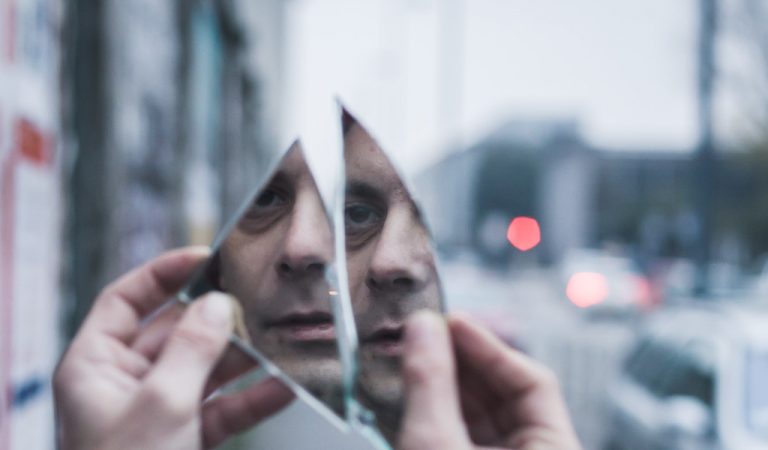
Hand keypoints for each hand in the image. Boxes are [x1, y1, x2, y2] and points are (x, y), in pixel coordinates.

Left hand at [54, 247, 293, 449]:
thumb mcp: (162, 403)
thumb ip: (194, 348)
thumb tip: (218, 303)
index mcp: (94, 365)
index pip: (125, 300)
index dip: (163, 274)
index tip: (206, 259)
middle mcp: (124, 382)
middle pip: (174, 333)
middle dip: (216, 322)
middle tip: (256, 305)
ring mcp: (157, 411)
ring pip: (204, 369)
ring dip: (242, 361)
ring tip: (281, 345)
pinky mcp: (184, 437)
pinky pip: (221, 407)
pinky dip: (250, 399)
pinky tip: (283, 388)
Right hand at [398, 311, 580, 449]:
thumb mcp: (434, 443)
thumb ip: (430, 382)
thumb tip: (423, 324)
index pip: (535, 384)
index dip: (491, 348)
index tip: (451, 321)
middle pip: (507, 396)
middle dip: (465, 363)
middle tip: (428, 333)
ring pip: (483, 416)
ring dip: (450, 384)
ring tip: (418, 356)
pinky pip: (466, 434)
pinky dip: (443, 411)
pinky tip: (419, 390)